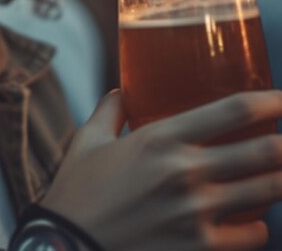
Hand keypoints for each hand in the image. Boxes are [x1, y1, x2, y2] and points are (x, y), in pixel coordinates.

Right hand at [41, 89, 281, 250]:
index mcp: (161, 138)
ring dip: (277, 181)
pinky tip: (249, 220)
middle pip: (266, 153)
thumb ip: (109, 111)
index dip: (271, 102)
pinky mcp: (202, 250)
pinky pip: (255, 235)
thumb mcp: (88, 141)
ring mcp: (199, 214)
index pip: (233, 111)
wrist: (67, 247)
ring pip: (268, 193)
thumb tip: (120, 93)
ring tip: (273, 174)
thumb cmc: (77, 191)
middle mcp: (187, 172)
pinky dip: (258, 225)